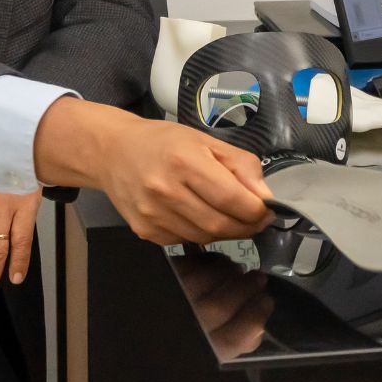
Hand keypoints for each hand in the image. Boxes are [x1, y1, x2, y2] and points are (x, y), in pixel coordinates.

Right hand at [33, 97, 272, 245]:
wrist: (113, 152)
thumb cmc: (163, 142)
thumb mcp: (206, 141)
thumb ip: (240, 165)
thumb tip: (264, 195)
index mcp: (184, 162)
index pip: (231, 198)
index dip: (257, 210)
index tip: (268, 209)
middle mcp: (165, 191)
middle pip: (220, 225)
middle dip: (247, 226)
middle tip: (257, 218)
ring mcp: (153, 215)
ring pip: (205, 237)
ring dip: (227, 232)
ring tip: (231, 216)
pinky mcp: (145, 231)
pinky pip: (186, 241)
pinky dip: (202, 233)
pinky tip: (201, 216)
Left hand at [171, 252, 273, 359]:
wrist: (136, 344)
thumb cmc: (179, 344)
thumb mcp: (211, 354)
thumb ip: (234, 344)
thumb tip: (258, 327)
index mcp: (203, 351)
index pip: (238, 336)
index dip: (257, 315)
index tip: (266, 300)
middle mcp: (188, 326)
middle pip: (224, 305)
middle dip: (248, 288)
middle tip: (258, 279)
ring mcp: (173, 299)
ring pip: (209, 281)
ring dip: (230, 271)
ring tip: (237, 270)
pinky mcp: (163, 278)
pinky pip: (191, 265)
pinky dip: (209, 261)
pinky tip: (216, 264)